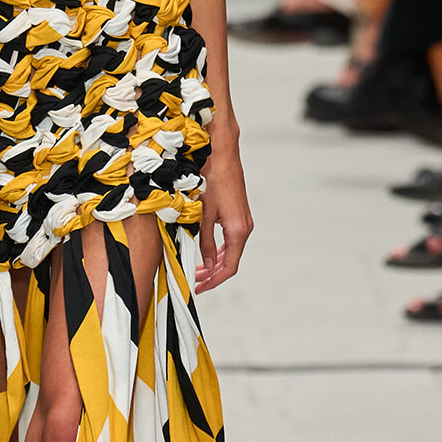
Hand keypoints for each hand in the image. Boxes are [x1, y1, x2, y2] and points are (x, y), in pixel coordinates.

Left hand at [195, 137, 252, 294]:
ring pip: (232, 250)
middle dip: (214, 274)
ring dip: (215, 262)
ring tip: (198, 269)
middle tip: (196, 281)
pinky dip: (220, 249)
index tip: (200, 288)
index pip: (229, 267)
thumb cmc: (211, 179)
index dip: (214, 281)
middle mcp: (245, 227)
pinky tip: (207, 252)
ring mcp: (244, 220)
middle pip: (231, 261)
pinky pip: (231, 239)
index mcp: (237, 230)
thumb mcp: (203, 214)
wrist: (222, 153)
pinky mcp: (239, 213)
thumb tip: (208, 265)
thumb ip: (206, 241)